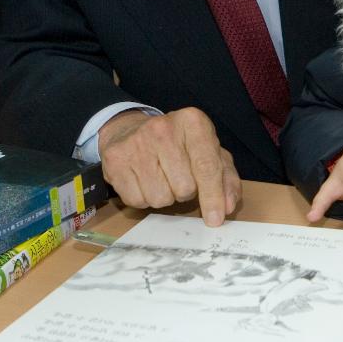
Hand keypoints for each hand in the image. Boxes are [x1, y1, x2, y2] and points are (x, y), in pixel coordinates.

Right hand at [98, 108, 240, 225]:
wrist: (130, 128)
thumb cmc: (178, 145)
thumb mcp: (209, 152)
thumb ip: (225, 178)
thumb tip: (227, 207)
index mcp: (193, 122)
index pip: (207, 167)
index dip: (213, 197)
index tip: (215, 220)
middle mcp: (163, 128)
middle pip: (185, 188)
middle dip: (186, 192)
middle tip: (179, 177)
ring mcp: (136, 142)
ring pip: (160, 198)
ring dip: (165, 196)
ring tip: (161, 177)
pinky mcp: (115, 159)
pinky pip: (137, 201)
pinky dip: (144, 198)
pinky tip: (143, 180)